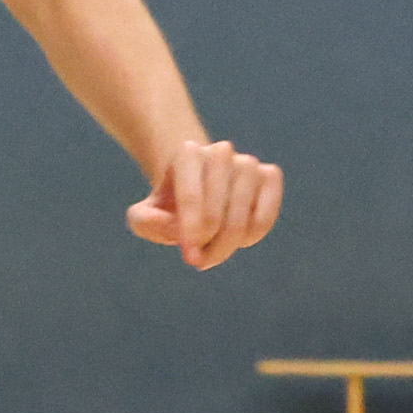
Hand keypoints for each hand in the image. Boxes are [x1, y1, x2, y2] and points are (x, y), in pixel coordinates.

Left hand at [124, 136, 281, 270]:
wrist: (196, 192)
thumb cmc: (168, 206)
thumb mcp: (144, 215)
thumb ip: (144, 221)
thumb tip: (163, 222)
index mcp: (186, 154)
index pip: (190, 196)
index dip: (191, 230)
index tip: (189, 257)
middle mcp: (219, 151)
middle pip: (218, 206)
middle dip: (209, 240)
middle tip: (198, 261)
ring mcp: (247, 162)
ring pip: (244, 210)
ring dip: (230, 241)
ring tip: (213, 255)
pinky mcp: (268, 175)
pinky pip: (267, 212)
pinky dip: (254, 234)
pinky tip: (239, 242)